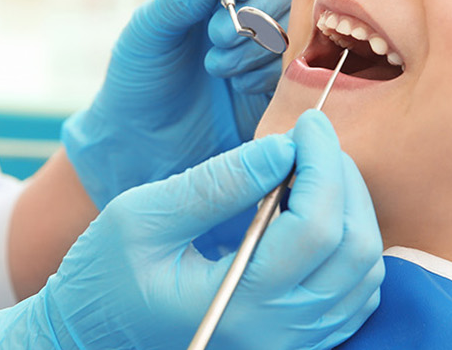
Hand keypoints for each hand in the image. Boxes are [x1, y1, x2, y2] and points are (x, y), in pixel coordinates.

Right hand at [0, 111, 383, 349]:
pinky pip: (353, 298)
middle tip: (313, 142)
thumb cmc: (104, 278)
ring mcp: (291, 345)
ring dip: (353, 213)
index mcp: (239, 303)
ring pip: (364, 275)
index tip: (305, 124)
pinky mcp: (294, 344)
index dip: (321, 165)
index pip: (315, 228)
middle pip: (354, 250)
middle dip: (343, 181)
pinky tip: (316, 216)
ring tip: (314, 173)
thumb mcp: (143, 217)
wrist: (87, 338)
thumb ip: (215, 184)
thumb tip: (281, 149)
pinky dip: (350, 249)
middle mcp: (277, 333)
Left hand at [63, 0, 294, 208]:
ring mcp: (269, 40)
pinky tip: (238, 88)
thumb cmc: (138, 80)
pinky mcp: (283, 78)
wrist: (146, 145)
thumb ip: (175, 1)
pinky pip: (298, 64)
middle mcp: (246, 1)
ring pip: (295, 21)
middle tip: (216, 38)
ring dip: (257, 44)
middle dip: (253, 9)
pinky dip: (268, 72)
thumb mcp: (146, 35)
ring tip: (217, 68)